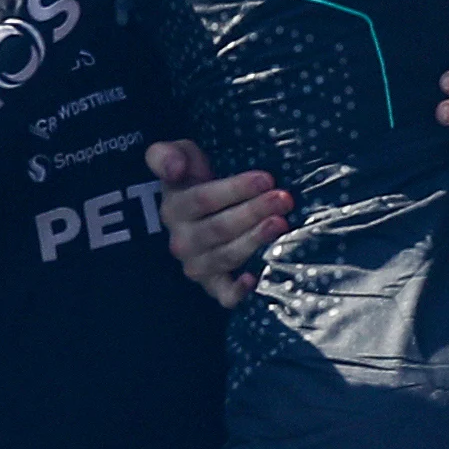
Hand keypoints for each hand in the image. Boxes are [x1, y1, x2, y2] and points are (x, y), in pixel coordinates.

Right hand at [148, 140, 290, 308]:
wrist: (194, 211)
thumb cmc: (191, 178)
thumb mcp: (176, 154)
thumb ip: (165, 155)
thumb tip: (175, 169)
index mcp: (173, 208)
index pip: (204, 200)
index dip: (236, 189)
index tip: (266, 178)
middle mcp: (181, 241)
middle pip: (219, 228)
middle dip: (254, 211)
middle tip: (284, 199)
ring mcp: (196, 265)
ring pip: (226, 256)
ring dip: (255, 240)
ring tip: (281, 223)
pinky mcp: (212, 284)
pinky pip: (222, 294)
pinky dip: (237, 291)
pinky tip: (254, 278)